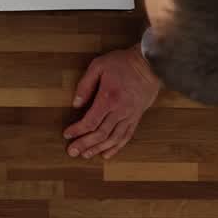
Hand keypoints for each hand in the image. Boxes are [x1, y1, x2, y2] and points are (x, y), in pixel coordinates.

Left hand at [64, 44, 160, 159]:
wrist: (150, 64)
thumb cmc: (122, 63)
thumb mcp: (98, 66)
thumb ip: (85, 85)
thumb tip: (75, 104)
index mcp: (108, 98)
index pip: (91, 121)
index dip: (77, 130)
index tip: (67, 135)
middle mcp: (120, 111)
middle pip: (101, 134)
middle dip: (85, 144)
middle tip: (72, 152)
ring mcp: (130, 115)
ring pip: (113, 138)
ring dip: (98, 148)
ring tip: (86, 155)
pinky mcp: (137, 117)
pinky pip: (127, 136)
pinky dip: (116, 147)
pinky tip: (107, 154)